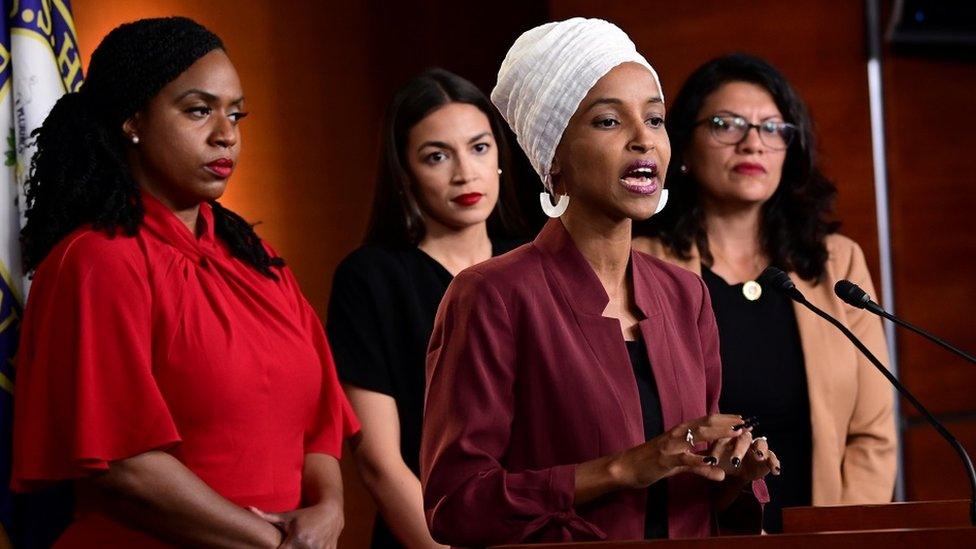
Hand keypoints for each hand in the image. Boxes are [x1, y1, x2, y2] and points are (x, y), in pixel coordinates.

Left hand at [249, 501, 342, 548]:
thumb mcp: (287, 516)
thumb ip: (267, 516)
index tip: (275, 547)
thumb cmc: (306, 515)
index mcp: (296, 539)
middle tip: (290, 543)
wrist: (331, 512)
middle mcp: (308, 547)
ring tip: (300, 543)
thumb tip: (248, 508)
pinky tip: (311, 545)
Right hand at [609, 414, 747, 488]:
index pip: (707, 420)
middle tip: (747, 424)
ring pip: (698, 435)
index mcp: (681, 431)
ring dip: (720, 434)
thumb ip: (699, 464)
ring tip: (737, 434)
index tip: (744, 419)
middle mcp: (678, 433)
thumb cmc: (652, 461)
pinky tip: (713, 462)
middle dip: (728, 423)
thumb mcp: (678, 462)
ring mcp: (672, 446)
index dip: (726, 419)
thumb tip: (719, 471)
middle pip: (707, 423)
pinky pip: (686, 460)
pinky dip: (701, 461)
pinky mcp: (666, 460)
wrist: (626, 466)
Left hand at [708, 425, 780, 482]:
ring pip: (761, 443)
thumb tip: (696, 462)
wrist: (738, 471)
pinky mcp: (768, 456)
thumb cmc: (723, 461)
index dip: (717, 450)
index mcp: (727, 437)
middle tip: (734, 461)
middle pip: (743, 439)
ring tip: (759, 457)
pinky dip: (775, 462)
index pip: (721, 440)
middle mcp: (743, 438)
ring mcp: (757, 446)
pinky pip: (773, 456)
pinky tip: (775, 471)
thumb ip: (704, 462)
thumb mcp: (713, 461)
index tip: (712, 461)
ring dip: (760, 449)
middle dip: (739, 449)